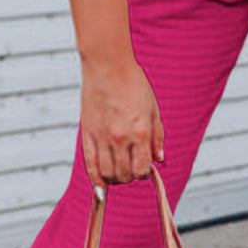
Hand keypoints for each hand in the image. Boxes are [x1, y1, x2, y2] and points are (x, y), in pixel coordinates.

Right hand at [80, 56, 164, 187]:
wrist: (108, 66)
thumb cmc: (133, 84)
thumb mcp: (153, 109)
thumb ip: (157, 136)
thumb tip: (159, 159)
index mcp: (140, 132)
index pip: (143, 168)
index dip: (145, 173)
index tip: (144, 167)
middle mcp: (121, 138)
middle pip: (125, 174)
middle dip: (130, 176)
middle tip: (131, 168)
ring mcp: (102, 137)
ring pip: (107, 173)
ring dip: (114, 178)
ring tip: (117, 172)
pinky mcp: (87, 133)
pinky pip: (90, 164)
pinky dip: (95, 177)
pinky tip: (100, 180)